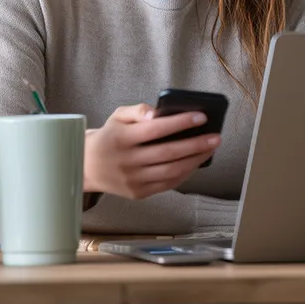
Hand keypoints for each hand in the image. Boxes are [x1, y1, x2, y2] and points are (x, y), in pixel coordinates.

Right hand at [84, 104, 220, 199]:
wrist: (88, 166)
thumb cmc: (110, 137)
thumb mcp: (117, 117)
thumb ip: (137, 111)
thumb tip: (156, 113)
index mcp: (122, 139)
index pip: (156, 129)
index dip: (180, 123)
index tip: (201, 117)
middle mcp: (127, 161)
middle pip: (168, 153)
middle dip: (196, 145)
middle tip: (216, 137)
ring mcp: (133, 180)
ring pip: (171, 171)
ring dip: (195, 160)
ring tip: (210, 149)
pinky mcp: (138, 193)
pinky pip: (167, 184)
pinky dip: (185, 173)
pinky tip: (196, 162)